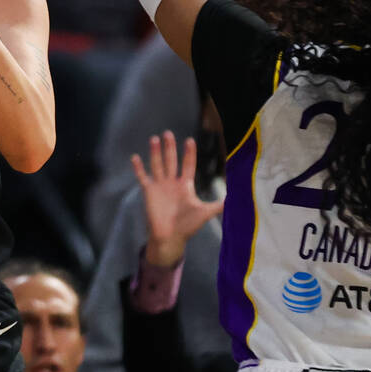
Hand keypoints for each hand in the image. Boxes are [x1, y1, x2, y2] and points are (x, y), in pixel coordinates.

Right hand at [132, 131, 223, 267]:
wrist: (170, 238)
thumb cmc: (188, 226)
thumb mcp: (205, 213)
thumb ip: (219, 205)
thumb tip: (235, 199)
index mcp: (185, 185)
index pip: (188, 165)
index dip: (189, 153)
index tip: (190, 140)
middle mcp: (172, 182)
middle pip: (171, 160)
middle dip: (170, 148)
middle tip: (168, 133)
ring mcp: (160, 186)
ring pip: (157, 165)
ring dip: (155, 152)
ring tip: (155, 139)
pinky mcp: (149, 192)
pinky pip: (143, 177)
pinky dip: (138, 168)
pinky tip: (135, 157)